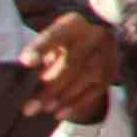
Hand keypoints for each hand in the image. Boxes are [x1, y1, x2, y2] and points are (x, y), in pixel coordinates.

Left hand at [18, 10, 116, 124]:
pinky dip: (76, 103)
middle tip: (29, 107)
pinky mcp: (111, 70)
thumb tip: (24, 73)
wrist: (101, 34)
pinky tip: (59, 113)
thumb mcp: (55, 36)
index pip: (54, 36)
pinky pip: (95, 90)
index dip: (40, 48)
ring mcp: (106, 53)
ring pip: (84, 78)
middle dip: (49, 87)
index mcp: (73, 24)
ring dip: (62, 97)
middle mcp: (93, 36)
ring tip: (43, 109)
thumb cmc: (67, 39)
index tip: (25, 62)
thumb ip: (42, 51)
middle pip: (70, 63)